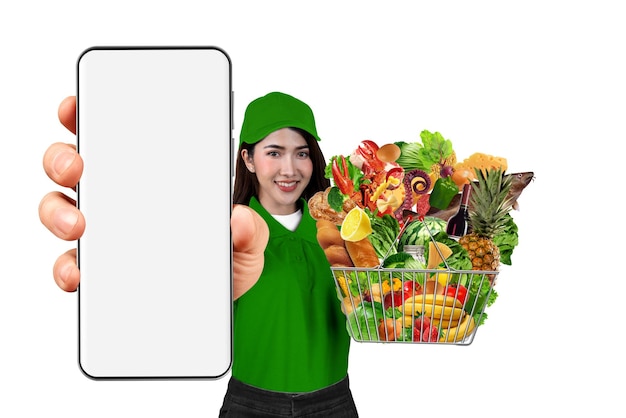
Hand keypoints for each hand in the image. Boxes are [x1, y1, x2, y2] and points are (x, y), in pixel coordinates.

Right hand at [39, 96, 268, 297]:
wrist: (220, 307)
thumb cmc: (227, 263)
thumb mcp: (247, 243)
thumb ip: (250, 230)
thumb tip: (238, 218)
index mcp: (152, 179)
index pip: (113, 139)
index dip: (86, 116)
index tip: (75, 107)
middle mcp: (120, 200)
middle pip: (71, 167)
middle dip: (62, 159)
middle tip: (76, 167)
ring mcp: (104, 234)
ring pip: (58, 210)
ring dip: (57, 212)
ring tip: (79, 226)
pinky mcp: (99, 271)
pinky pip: (69, 263)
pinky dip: (67, 267)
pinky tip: (79, 271)